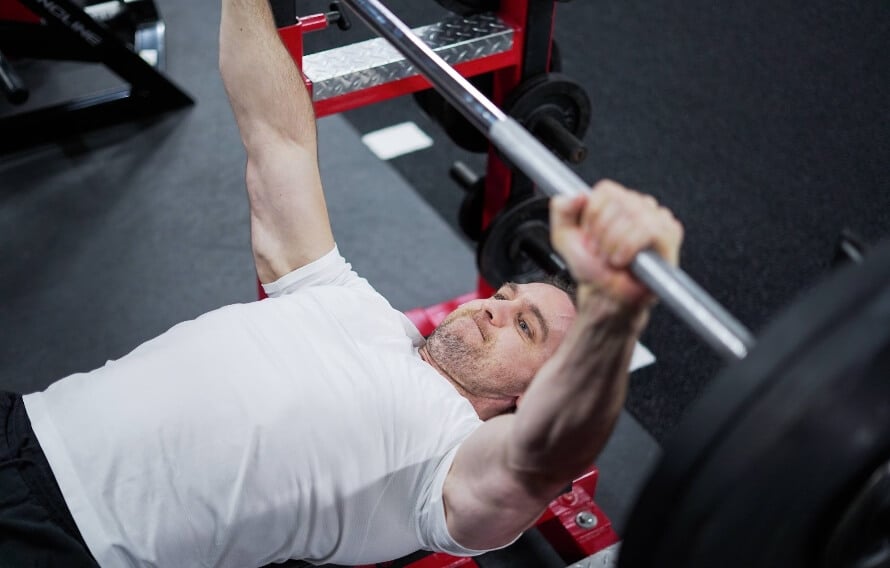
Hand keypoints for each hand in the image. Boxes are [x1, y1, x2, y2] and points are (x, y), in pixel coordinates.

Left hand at [550, 179, 683, 306]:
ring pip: (635, 214)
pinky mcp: (670, 234)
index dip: (592, 216)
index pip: (607, 190)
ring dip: (615, 242)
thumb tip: (579, 194)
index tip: (590, 236)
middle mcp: (639, 204)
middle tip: (600, 252)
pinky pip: (651, 230)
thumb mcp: (564, 236)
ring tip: (611, 258)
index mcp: (617, 200)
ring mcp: (657, 217)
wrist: (606, 294)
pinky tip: (624, 260)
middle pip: (620, 202)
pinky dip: (630, 246)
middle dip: (602, 233)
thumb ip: (561, 210)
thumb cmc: (591, 266)